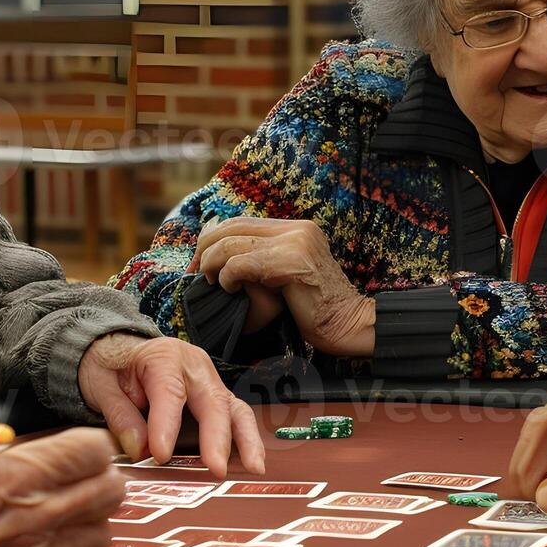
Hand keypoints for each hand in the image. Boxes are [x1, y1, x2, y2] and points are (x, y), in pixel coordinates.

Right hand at [0, 426, 122, 546]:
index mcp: (20, 474)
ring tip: (65, 516)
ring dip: (88, 524)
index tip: (83, 446)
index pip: (95, 450)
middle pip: (111, 492)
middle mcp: (39, 514)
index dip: (92, 444)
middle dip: (102, 480)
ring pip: (99, 536)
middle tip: (82, 477)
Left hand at [77, 334, 265, 474]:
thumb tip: (139, 449)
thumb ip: (120, 416)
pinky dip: (245, 440)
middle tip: (216, 469)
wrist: (122, 350)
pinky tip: (250, 463)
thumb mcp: (102, 385)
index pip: (170, 392)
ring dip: (246, 440)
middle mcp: (195, 367)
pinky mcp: (216, 397)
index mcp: (164, 357)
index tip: (161, 455)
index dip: (167, 425)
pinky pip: (235, 417)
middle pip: (213, 400)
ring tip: (253, 468)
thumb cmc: (113, 366)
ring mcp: (210, 382)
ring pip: (235, 408)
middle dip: (217, 437)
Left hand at [194, 217, 375, 356]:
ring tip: (213, 282)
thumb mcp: (289, 274)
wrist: (349, 324)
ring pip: (232, 244)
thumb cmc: (316, 309)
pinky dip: (228, 277)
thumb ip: (266, 259)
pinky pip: (242, 264)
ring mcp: (296, 243)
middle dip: (206, 247)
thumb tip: (226, 256)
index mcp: (297, 228)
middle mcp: (297, 229)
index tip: (200, 260)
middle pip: (233, 226)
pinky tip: (230, 288)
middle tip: (197, 271)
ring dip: (213, 264)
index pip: (242, 221)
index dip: (214, 237)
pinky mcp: (291, 263)